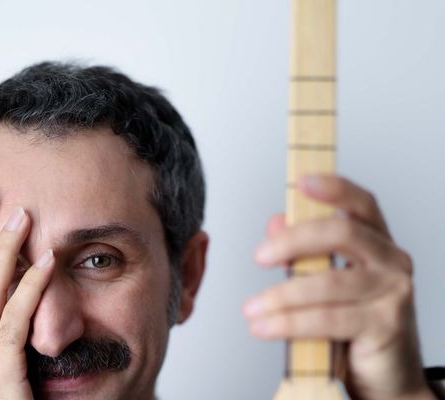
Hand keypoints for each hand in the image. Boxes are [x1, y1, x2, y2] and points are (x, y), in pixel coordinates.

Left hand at [243, 176, 434, 399]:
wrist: (387, 375)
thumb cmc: (355, 322)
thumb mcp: (327, 282)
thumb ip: (303, 251)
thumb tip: (277, 220)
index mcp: (377, 242)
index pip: (361, 204)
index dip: (334, 188)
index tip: (302, 181)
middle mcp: (391, 261)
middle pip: (341, 233)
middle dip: (292, 241)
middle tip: (258, 257)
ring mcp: (392, 292)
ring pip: (328, 282)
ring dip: (280, 296)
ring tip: (251, 309)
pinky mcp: (386, 325)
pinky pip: (328, 318)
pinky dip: (289, 323)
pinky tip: (265, 327)